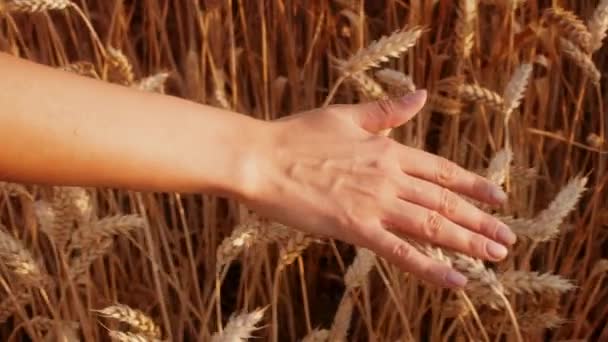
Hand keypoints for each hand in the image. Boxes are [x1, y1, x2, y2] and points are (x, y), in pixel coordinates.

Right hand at [242, 90, 514, 287]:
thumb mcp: (346, 117)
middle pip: (445, 201)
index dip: (473, 184)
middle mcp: (390, 178)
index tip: (498, 197)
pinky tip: (455, 280)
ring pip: (433, 225)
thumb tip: (421, 97)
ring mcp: (375, 204)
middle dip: (480, 220)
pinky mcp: (356, 229)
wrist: (262, 159)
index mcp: (388, 150)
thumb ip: (386, 113)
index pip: (441, 171)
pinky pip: (401, 252)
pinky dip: (430, 267)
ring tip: (495, 255)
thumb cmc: (297, 137)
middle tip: (507, 238)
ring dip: (468, 242)